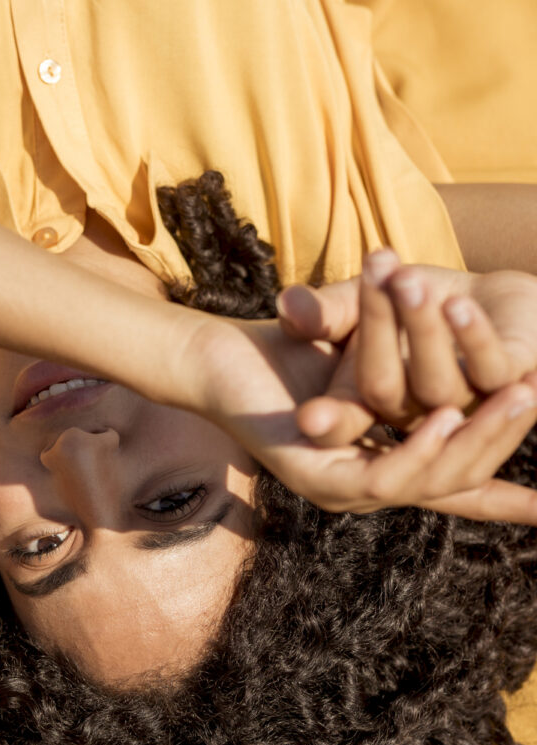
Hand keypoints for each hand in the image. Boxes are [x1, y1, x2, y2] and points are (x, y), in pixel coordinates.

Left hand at [191, 299, 536, 523]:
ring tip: (519, 398)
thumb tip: (474, 386)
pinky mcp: (311, 480)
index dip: (505, 496)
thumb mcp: (375, 364)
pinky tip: (449, 417)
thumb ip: (421, 384)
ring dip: (476, 441)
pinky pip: (380, 476)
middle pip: (455, 481)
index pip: (455, 488)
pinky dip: (419, 450)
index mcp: (378, 467)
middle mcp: (362, 487)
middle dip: (506, 442)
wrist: (220, 355)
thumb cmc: (290, 354)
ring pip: (426, 482)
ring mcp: (336, 491)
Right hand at [277, 251, 536, 444]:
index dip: (325, 421)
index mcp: (367, 403)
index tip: (306, 418)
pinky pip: (491, 369)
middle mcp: (411, 414)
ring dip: (423, 329)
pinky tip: (458, 304)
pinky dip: (473, 336)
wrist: (486, 295)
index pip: (338, 420)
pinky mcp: (513, 385)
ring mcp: (463, 405)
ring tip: (408, 278)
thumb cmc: (412, 300)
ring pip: (438, 385)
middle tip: (378, 267)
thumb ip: (323, 310)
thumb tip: (286, 304)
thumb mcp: (357, 300)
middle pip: (384, 389)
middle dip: (378, 325)